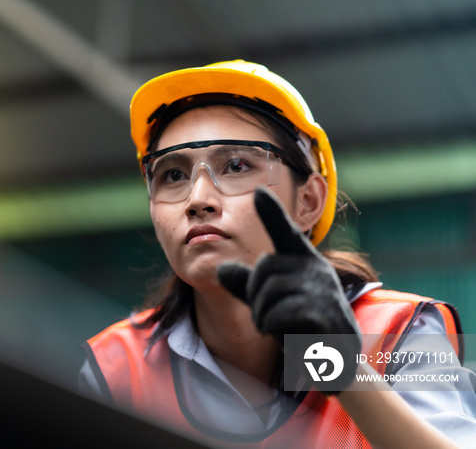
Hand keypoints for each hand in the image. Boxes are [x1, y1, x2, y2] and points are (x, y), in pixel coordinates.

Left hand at [216, 187, 359, 393]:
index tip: (259, 191)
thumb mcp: (267, 302)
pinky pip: (282, 313)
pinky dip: (274, 326)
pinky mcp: (327, 315)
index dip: (272, 212)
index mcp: (303, 260)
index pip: (285, 233)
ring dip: (262, 316)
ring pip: (270, 293)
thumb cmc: (298, 324)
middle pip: (264, 267)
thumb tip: (221, 269)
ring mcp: (324, 291)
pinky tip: (285, 335)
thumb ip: (246, 285)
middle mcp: (316, 268)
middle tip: (263, 317)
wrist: (331, 360)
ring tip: (274, 327)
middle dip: (254, 295)